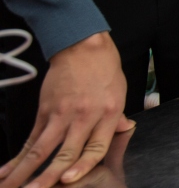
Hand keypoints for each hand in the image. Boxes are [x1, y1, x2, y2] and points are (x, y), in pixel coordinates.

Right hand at [0, 33, 132, 187]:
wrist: (83, 47)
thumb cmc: (105, 70)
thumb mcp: (119, 93)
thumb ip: (117, 118)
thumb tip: (124, 131)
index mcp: (108, 114)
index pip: (95, 148)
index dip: (81, 166)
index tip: (68, 181)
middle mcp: (84, 116)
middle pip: (65, 152)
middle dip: (48, 177)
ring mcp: (62, 113)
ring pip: (42, 149)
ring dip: (25, 171)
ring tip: (11, 187)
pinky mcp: (45, 110)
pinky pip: (31, 137)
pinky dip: (18, 156)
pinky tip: (6, 170)